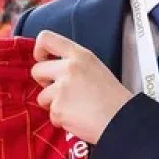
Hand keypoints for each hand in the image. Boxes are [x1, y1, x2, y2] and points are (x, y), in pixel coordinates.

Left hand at [31, 30, 132, 144]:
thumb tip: (53, 69)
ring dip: (54, 104)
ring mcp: (61, 89)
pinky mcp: (58, 109)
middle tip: (60, 91)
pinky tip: (78, 118)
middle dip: (44, 83)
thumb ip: (74, 64)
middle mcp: (68, 68)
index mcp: (79, 55)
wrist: (121, 119)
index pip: (46, 38)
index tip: (42, 60)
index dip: (39, 50)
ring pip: (42, 96)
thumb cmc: (113, 97)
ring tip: (75, 108)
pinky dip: (61, 120)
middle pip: (36, 70)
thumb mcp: (95, 68)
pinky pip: (51, 115)